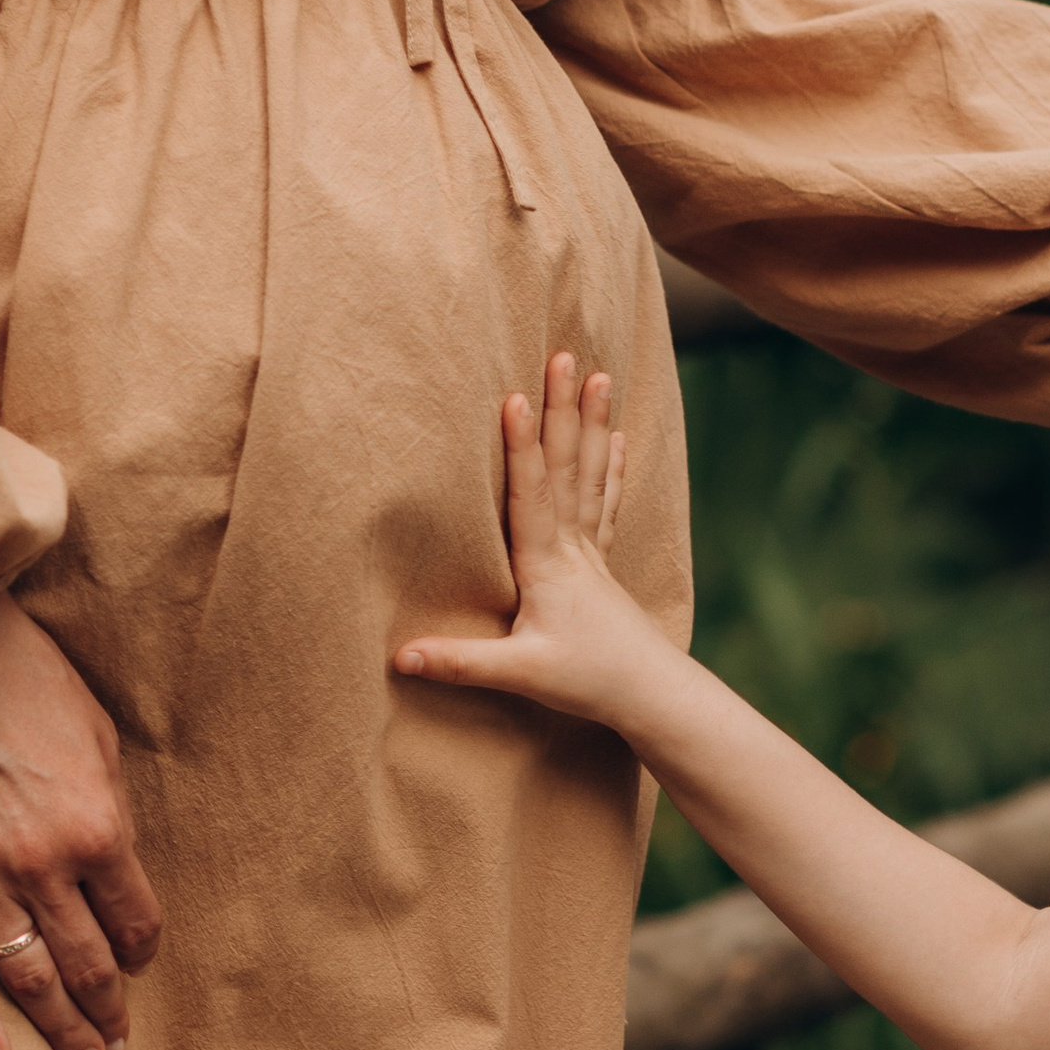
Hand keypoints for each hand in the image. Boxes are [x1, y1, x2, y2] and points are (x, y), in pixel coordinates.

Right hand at [0, 592, 161, 1049]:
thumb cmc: (24, 673)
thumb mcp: (97, 734)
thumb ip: (110, 809)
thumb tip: (114, 867)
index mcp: (99, 824)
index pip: (136, 921)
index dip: (142, 953)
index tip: (140, 968)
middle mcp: (43, 863)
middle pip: (87, 962)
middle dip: (109, 1011)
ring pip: (27, 977)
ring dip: (61, 1027)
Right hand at [395, 354, 649, 726]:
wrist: (650, 693)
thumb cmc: (587, 681)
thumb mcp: (518, 675)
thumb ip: (459, 663)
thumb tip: (399, 657)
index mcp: (546, 565)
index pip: (531, 494)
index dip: (521, 446)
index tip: (515, 397)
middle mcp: (572, 548)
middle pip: (566, 467)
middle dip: (563, 410)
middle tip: (566, 356)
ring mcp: (592, 553)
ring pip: (591, 474)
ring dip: (593, 424)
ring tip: (601, 376)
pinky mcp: (603, 565)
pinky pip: (607, 503)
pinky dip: (612, 467)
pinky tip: (619, 438)